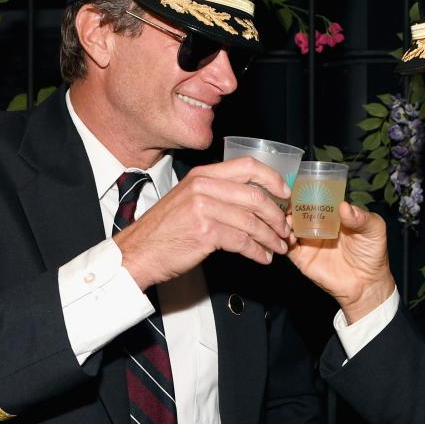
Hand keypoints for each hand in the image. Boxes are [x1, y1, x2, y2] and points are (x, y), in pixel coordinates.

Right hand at [114, 157, 291, 288]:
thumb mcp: (188, 199)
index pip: (247, 166)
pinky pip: (242, 241)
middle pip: (255, 195)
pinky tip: (262, 257)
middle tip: (285, 229)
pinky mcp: (205, 232)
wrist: (138, 252)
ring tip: (278, 247)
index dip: (273, 179)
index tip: (285, 193)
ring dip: (270, 237)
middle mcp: (203, 187)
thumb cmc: (164, 230)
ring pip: (252, 220)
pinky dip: (257, 251)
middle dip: (277, 215)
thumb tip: (254, 200)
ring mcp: (203, 208)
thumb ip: (217, 193)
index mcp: (202, 175)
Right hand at [287, 201, 394, 322]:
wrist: (367, 283)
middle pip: (298, 210)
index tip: (299, 186)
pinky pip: (287, 246)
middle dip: (290, 204)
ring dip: (283, 220)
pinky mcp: (301, 257)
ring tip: (286, 218)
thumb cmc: (372, 253)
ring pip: (288, 226)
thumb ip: (361, 217)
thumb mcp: (374, 229)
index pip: (317, 198)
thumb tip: (344, 206)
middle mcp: (317, 224)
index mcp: (333, 214)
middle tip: (287, 201)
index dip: (307, 191)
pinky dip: (282, 239)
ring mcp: (308, 240)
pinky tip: (287, 235)